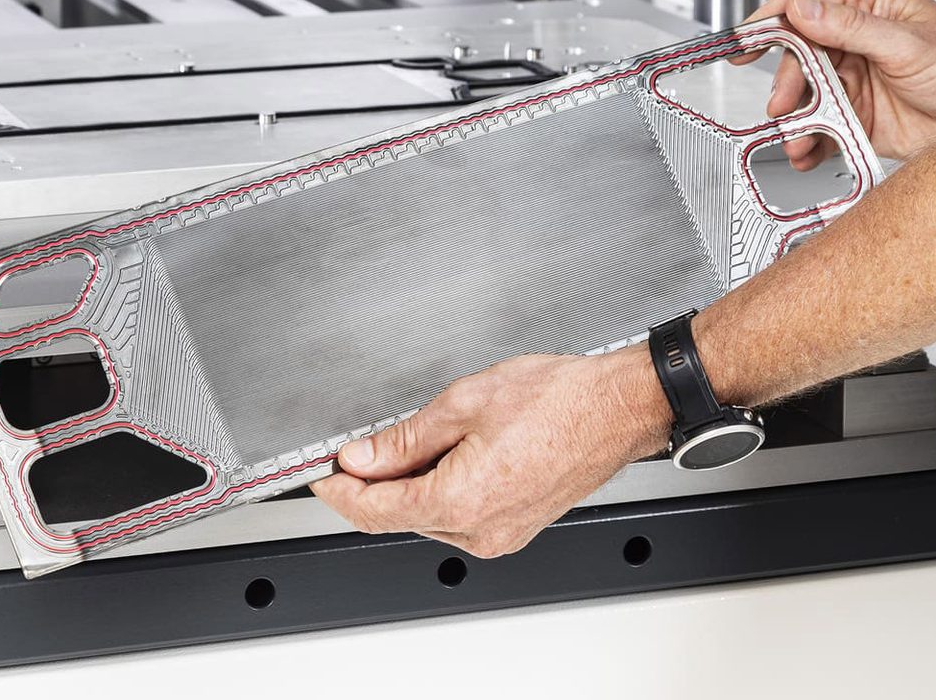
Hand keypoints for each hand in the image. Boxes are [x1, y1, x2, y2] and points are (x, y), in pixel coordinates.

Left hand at [310, 350, 665, 558]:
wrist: (615, 409)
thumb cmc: (557, 401)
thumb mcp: (463, 403)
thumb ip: (404, 439)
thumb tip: (362, 458)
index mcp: (461, 501)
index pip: (375, 510)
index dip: (339, 491)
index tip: (320, 474)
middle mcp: (480, 530)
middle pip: (397, 517)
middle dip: (370, 485)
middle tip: (355, 450)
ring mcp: (499, 535)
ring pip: (426, 518)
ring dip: (406, 487)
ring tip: (412, 441)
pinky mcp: (513, 528)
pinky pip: (456, 516)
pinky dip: (437, 491)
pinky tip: (443, 457)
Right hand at [734, 0, 935, 166]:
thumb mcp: (909, 43)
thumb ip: (852, 27)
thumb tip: (804, 9)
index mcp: (865, 6)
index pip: (802, 5)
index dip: (768, 22)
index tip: (743, 43)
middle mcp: (853, 40)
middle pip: (797, 56)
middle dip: (786, 85)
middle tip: (784, 107)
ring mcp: (854, 78)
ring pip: (807, 95)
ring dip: (797, 120)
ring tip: (799, 141)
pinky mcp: (858, 114)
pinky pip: (823, 127)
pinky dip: (812, 143)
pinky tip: (810, 153)